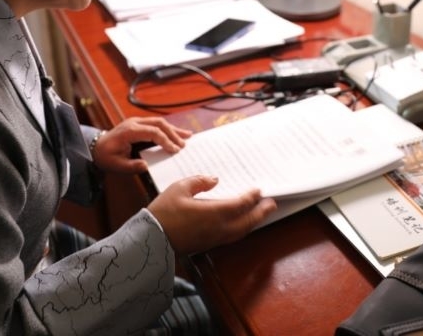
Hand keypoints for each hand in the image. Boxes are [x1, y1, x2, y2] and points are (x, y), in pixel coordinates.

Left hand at [93, 116, 190, 173]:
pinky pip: (156, 124)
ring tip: (188, 136)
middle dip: (173, 134)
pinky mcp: (139, 124)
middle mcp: (134, 122)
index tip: (175, 150)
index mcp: (129, 131)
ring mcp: (137, 121)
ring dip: (174, 129)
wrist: (95, 147)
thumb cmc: (106, 156)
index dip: (165, 140)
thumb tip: (146, 166)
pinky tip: (177, 133)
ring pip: (159, 122)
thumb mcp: (116, 165)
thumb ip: (131, 166)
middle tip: (184, 144)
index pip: (152, 132)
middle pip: (159, 123)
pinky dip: (168, 129)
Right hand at [147, 176, 277, 254]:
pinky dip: (242, 228)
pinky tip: (241, 223)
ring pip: (241, 231)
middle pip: (248, 221)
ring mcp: (214, 238)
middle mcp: (219, 228)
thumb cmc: (163, 213)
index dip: (252, 197)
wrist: (150, 239)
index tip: (259, 190)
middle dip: (261, 212)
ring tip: (260, 214)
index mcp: (214, 213)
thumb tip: (214, 179)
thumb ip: (199, 182)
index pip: (241, 204)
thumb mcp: (179, 188)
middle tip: (272, 204)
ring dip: (253, 222)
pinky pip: (232, 236)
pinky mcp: (208, 244)